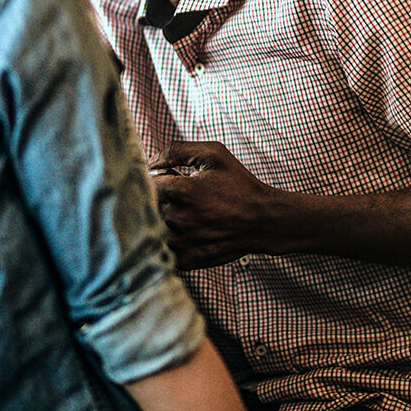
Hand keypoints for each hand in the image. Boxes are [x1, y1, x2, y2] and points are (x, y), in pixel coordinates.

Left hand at [148, 141, 277, 269]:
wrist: (263, 219)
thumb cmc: (239, 184)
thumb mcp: (214, 154)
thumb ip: (177, 150)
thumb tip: (150, 162)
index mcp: (182, 190)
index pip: (148, 183)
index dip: (160, 180)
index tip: (173, 180)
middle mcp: (178, 218)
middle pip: (150, 206)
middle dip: (163, 200)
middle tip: (185, 198)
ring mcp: (182, 242)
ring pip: (154, 229)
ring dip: (165, 221)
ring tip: (190, 214)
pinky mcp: (186, 260)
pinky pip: (165, 250)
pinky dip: (172, 241)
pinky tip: (190, 231)